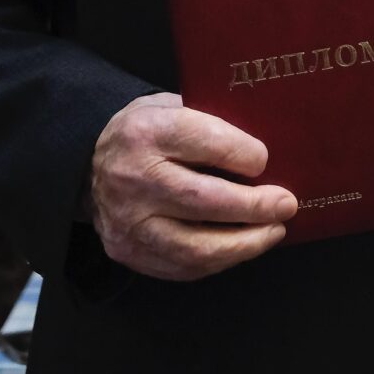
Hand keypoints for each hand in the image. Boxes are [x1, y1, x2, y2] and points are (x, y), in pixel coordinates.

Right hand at [89, 92, 296, 280]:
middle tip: (286, 204)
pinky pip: (183, 267)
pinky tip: (242, 247)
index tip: (267, 161)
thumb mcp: (171, 106)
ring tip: (273, 231)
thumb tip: (267, 151)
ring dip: (245, 244)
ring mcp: (129, 222)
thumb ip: (210, 123)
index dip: (244, 154)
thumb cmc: (145, 131)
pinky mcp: (128, 252)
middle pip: (205, 200)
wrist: (87, 164)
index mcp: (147, 131)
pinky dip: (220, 260)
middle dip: (254, 206)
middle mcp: (133, 178)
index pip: (206, 143)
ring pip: (196, 246)